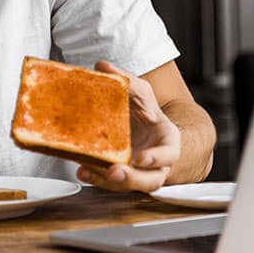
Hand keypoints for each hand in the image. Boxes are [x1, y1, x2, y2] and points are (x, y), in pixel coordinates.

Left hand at [75, 61, 180, 192]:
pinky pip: (112, 184)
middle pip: (151, 180)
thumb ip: (126, 81)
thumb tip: (101, 66)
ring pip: (130, 187)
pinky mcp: (122, 177)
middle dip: (133, 179)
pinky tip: (83, 169)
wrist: (143, 127)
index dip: (157, 158)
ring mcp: (140, 173)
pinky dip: (96, 178)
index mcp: (168, 142)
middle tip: (115, 172)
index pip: (170, 154)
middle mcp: (157, 164)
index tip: (141, 158)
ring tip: (89, 170)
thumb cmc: (147, 113)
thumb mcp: (141, 93)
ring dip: (109, 182)